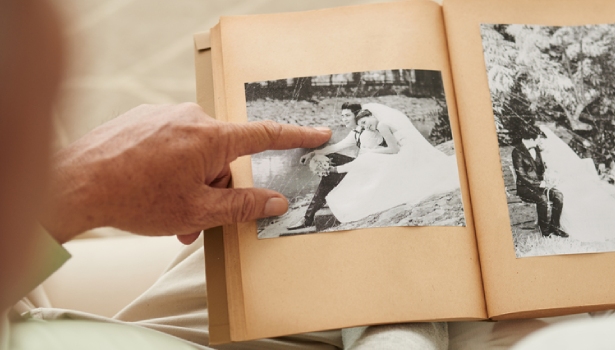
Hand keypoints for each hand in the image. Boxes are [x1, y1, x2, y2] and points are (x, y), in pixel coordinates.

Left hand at [41, 103, 330, 243]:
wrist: (75, 185)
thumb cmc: (134, 198)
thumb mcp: (198, 210)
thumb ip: (243, 206)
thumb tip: (275, 201)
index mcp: (210, 137)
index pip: (265, 135)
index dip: (296, 137)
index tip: (318, 134)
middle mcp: (190, 119)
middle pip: (223, 156)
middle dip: (216, 188)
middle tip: (197, 218)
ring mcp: (164, 116)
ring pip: (196, 154)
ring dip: (191, 184)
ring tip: (169, 214)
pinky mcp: (143, 120)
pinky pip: (172, 145)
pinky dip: (171, 170)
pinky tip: (151, 191)